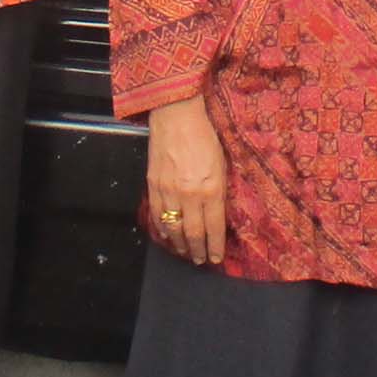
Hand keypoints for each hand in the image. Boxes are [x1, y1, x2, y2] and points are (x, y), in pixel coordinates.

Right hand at [144, 96, 227, 264]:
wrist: (176, 115)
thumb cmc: (206, 136)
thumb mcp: (222, 163)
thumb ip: (220, 190)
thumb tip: (217, 213)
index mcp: (211, 189)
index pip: (214, 228)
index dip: (215, 247)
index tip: (216, 259)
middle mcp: (190, 195)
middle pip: (193, 234)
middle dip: (197, 251)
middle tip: (199, 261)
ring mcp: (169, 192)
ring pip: (173, 229)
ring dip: (179, 245)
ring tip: (184, 253)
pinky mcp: (153, 185)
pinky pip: (157, 214)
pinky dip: (162, 229)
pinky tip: (167, 235)